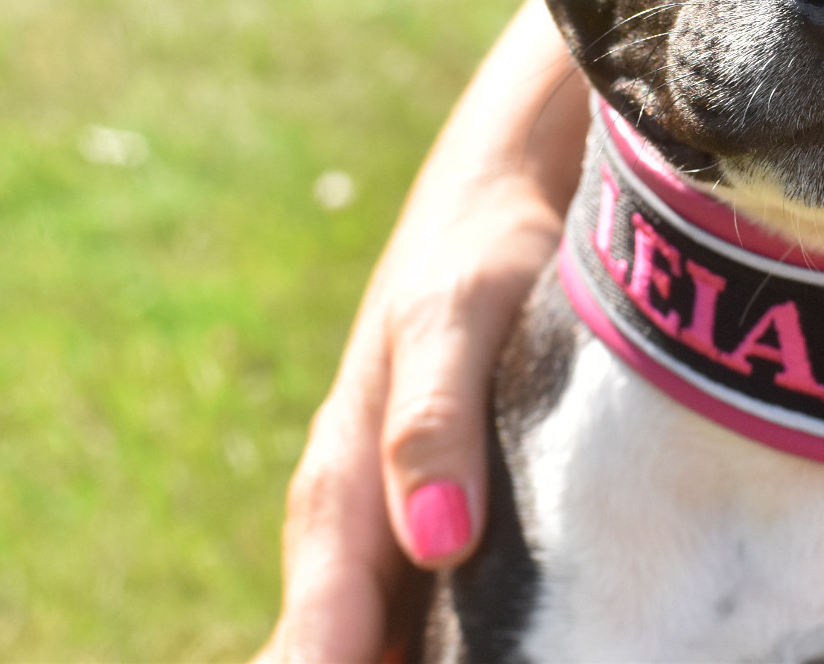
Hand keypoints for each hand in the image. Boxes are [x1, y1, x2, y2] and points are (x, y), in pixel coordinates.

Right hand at [256, 0, 585, 662]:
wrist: (504, 205)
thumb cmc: (479, 256)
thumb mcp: (457, 319)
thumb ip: (436, 421)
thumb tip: (438, 541)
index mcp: (342, 479)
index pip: (319, 625)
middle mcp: (357, 518)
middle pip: (333, 642)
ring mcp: (397, 521)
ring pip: (379, 629)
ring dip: (401, 657)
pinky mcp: (448, 516)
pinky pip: (427, 607)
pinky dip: (439, 639)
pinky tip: (494, 650)